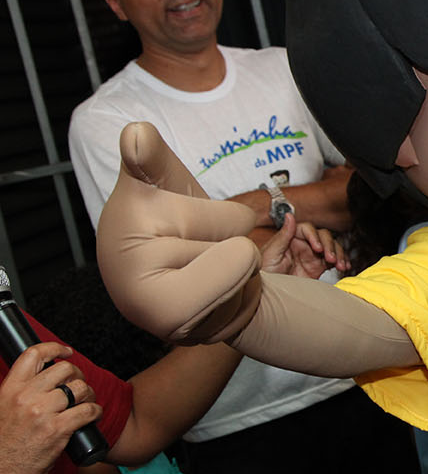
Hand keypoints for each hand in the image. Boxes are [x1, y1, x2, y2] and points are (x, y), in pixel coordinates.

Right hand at [0, 343, 101, 473]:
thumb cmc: (3, 446)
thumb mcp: (3, 410)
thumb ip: (21, 395)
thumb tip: (45, 382)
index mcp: (9, 389)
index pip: (33, 355)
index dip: (54, 348)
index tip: (66, 351)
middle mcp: (25, 397)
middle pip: (64, 369)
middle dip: (77, 375)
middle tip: (78, 387)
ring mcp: (42, 413)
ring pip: (80, 388)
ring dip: (89, 394)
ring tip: (86, 403)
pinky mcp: (58, 430)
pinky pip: (88, 410)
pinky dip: (96, 412)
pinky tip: (93, 416)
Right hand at [95, 123, 261, 344]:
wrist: (166, 252)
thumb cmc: (157, 212)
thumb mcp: (154, 179)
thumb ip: (150, 158)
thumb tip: (137, 134)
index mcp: (132, 266)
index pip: (229, 240)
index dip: (220, 222)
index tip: (180, 223)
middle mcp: (150, 308)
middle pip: (243, 265)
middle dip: (235, 247)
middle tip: (202, 244)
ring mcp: (178, 330)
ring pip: (249, 287)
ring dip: (241, 269)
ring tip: (205, 262)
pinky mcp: (202, 339)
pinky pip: (250, 309)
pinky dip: (243, 292)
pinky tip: (215, 285)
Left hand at [258, 215, 349, 279]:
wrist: (269, 293)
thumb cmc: (265, 273)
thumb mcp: (271, 254)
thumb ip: (282, 235)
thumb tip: (289, 216)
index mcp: (291, 237)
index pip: (308, 229)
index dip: (315, 236)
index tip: (317, 248)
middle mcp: (304, 244)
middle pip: (323, 236)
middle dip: (330, 246)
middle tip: (330, 258)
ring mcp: (313, 255)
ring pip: (332, 247)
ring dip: (338, 254)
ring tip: (340, 265)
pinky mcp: (319, 267)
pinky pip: (335, 260)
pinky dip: (342, 262)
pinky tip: (343, 267)